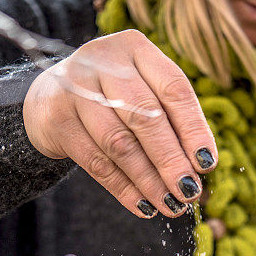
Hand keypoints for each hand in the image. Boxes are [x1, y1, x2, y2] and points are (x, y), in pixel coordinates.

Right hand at [23, 30, 216, 217]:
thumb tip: (201, 168)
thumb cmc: (111, 100)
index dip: (193, 128)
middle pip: (146, 116)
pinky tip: (143, 206)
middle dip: (171, 160)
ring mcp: (76, 88)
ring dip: (149, 181)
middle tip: (189, 191)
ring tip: (170, 205)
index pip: (173, 88)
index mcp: (136, 48)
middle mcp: (105, 61)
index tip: (207, 164)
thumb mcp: (140, 94)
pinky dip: (123, 189)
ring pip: (120, 143)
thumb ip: (170, 121)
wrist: (48, 99)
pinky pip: (97, 163)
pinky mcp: (58, 119)